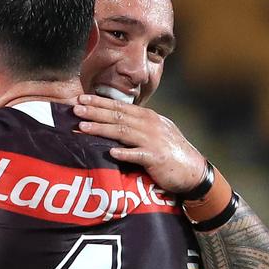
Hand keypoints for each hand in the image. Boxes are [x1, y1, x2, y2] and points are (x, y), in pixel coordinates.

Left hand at [74, 94, 206, 192]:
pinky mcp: (156, 158)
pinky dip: (125, 153)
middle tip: (75, 109)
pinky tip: (111, 153)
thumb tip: (111, 120)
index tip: (81, 98)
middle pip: (117, 116)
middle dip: (95, 111)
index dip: (99, 102)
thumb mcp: (153, 132)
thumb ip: (135, 125)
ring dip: (102, 129)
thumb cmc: (169, 151)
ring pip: (123, 132)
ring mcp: (153, 141)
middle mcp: (149, 125)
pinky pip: (138, 155)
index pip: (119, 106)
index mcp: (146, 117)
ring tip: (83, 127)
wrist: (193, 170)